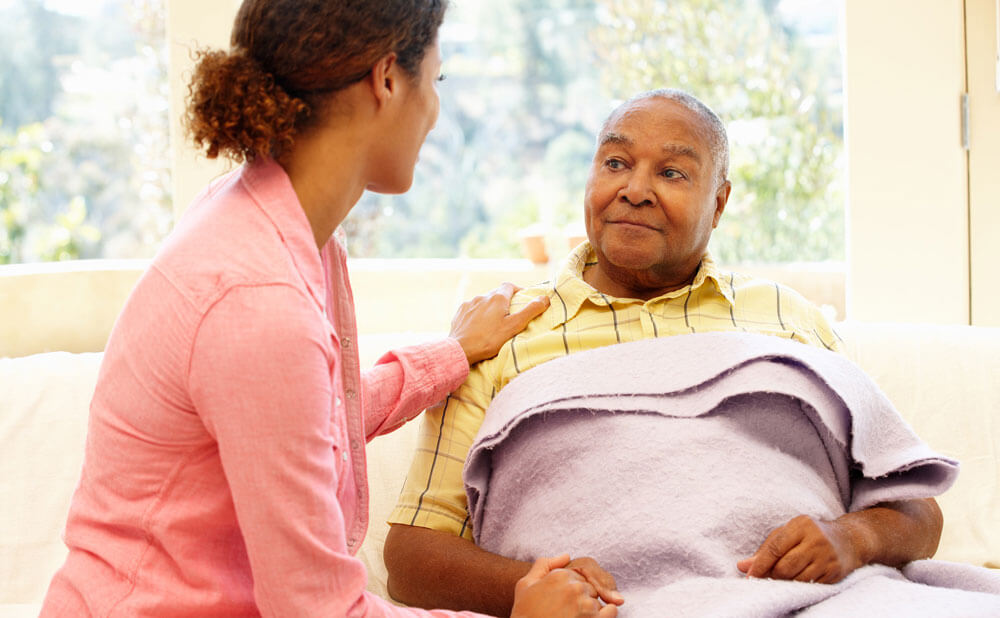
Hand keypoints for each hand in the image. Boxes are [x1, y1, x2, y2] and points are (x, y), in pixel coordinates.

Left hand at [448, 283, 549, 364]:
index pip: (509, 286)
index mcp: (497, 298)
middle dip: (504, 301)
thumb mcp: (514, 326)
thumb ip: (531, 311)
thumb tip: (545, 298)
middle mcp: (482, 297)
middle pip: (496, 294)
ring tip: (494, 322)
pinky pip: (472, 309)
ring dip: (490, 308)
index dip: (517, 290)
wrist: (461, 350)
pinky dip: (478, 314)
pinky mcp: (460, 313)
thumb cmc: (489, 339)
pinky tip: (479, 325)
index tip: (522, 299)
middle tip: (510, 314)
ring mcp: (469, 304)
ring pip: (483, 301)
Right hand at [511, 555, 618, 617]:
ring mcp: (584, 604)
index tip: (563, 600)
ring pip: (597, 601)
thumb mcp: (525, 584)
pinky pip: (610, 612)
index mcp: (559, 575)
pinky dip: (607, 614)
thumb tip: (566, 556)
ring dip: (590, 609)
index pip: (577, 577)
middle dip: (581, 598)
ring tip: (574, 616)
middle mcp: (574, 587)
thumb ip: (545, 565)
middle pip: (588, 588)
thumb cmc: (524, 612)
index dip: (572, 589)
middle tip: (568, 610)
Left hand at [737, 515, 861, 583]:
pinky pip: (810, 585)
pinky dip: (800, 586)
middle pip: (785, 567)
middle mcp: (816, 540)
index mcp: (801, 525)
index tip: (750, 576)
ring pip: (797, 579)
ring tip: (782, 579)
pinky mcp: (835, 572)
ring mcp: (827, 557)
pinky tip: (797, 581)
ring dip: (786, 583)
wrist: (849, 540)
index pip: (775, 548)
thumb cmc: (810, 535)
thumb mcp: (788, 534)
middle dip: (772, 576)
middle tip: (766, 579)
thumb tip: (742, 566)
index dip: (760, 565)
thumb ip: (765, 549)